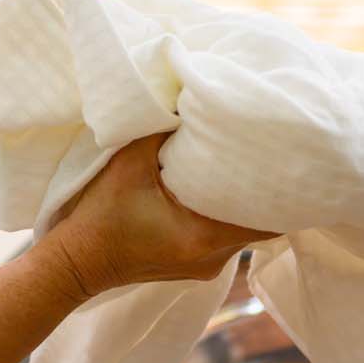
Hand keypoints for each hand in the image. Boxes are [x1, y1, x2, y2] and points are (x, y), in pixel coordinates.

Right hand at [44, 132, 276, 298]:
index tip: (289, 162)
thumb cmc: (99, 215)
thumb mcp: (129, 162)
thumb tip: (187, 96)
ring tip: (249, 166)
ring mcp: (206, 266)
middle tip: (273, 156)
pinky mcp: (194, 263)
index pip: (269, 221)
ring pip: (243, 230)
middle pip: (261, 225)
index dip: (282, 193)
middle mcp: (214, 259)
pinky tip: (222, 187)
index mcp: (205, 238)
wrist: (75, 262)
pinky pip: (226, 236)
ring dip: (245, 202)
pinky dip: (228, 213)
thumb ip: (162, 129)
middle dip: (266, 192)